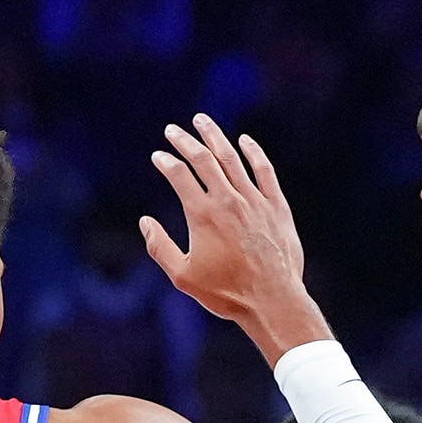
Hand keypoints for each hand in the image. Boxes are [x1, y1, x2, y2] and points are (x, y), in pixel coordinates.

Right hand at [139, 113, 322, 354]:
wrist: (272, 301)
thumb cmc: (226, 293)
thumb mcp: (183, 276)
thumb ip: (160, 248)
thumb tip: (145, 222)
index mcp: (202, 214)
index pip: (179, 176)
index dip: (165, 162)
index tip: (158, 157)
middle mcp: (228, 200)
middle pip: (203, 159)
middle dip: (184, 141)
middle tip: (173, 130)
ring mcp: (254, 200)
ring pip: (232, 158)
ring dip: (215, 136)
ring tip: (202, 121)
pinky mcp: (276, 206)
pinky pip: (264, 171)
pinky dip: (253, 152)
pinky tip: (244, 140)